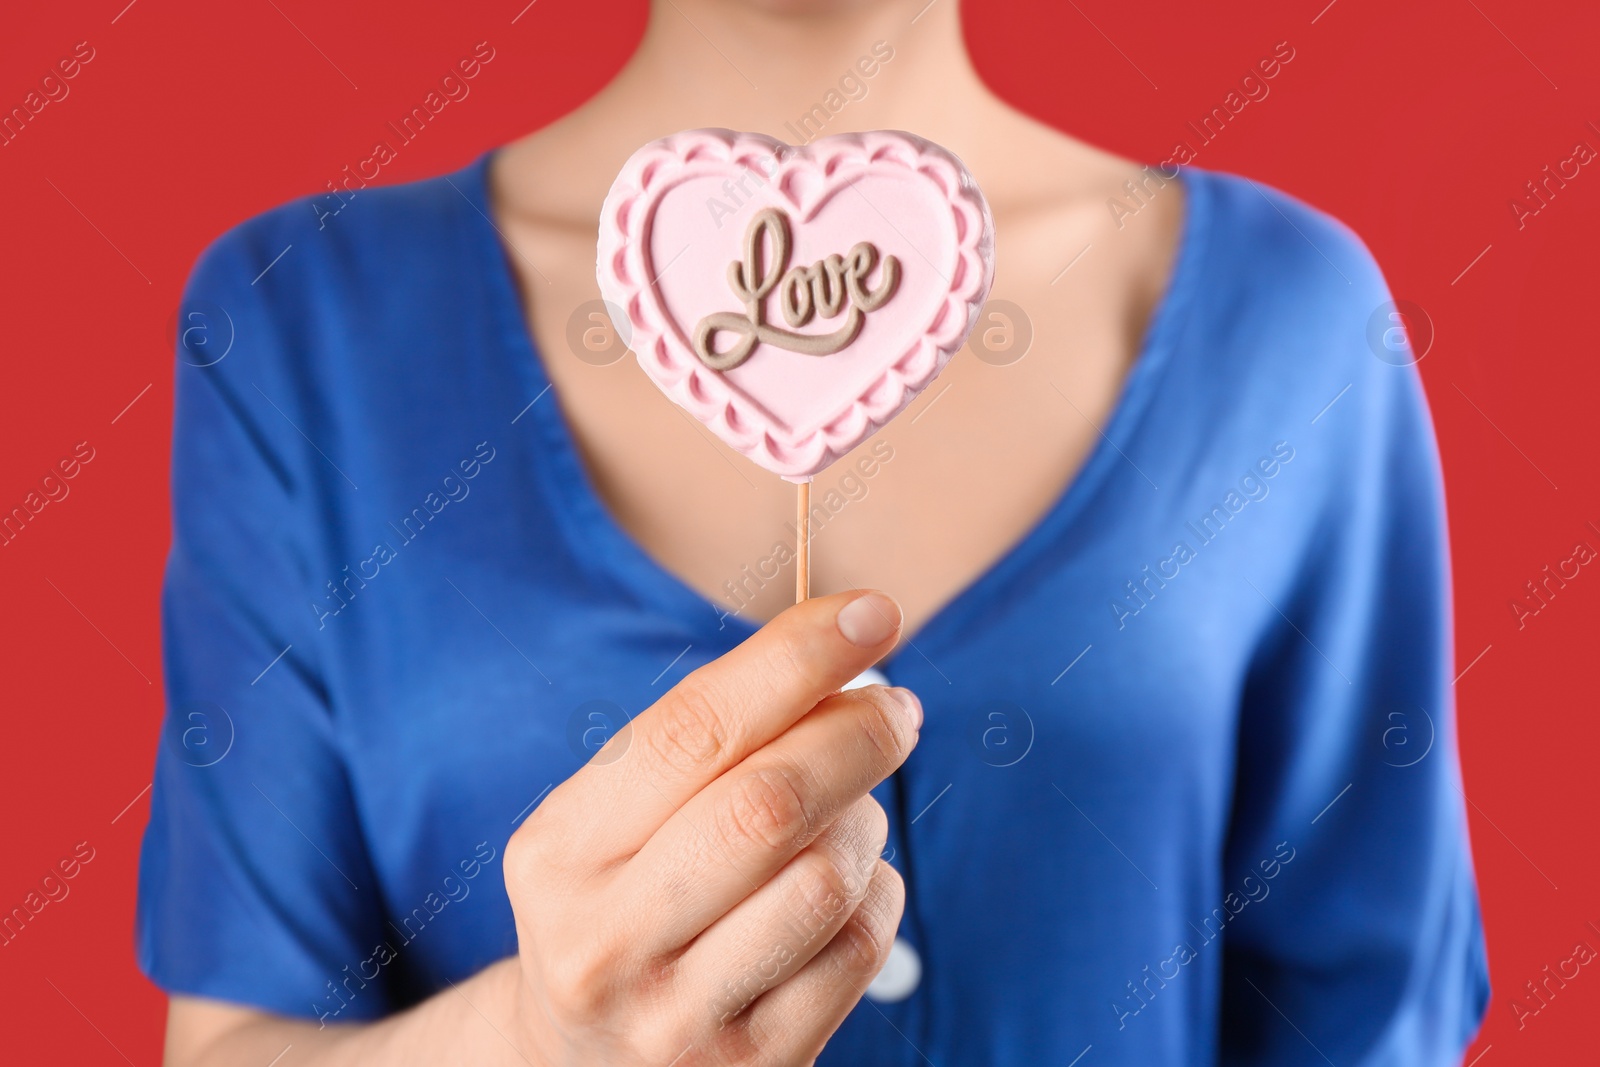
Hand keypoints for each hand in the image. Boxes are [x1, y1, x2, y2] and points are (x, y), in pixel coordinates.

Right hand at [503, 590, 919, 1065]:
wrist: (586, 1065)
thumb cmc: (627, 897)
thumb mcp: (619, 817)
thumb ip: (711, 738)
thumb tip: (847, 651)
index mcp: (559, 851)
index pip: (691, 730)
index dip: (793, 660)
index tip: (873, 613)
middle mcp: (605, 941)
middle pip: (770, 804)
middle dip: (856, 734)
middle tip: (896, 710)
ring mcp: (679, 1018)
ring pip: (827, 876)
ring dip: (864, 823)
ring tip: (847, 816)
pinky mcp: (755, 1066)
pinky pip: (860, 946)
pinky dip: (877, 891)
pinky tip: (848, 887)